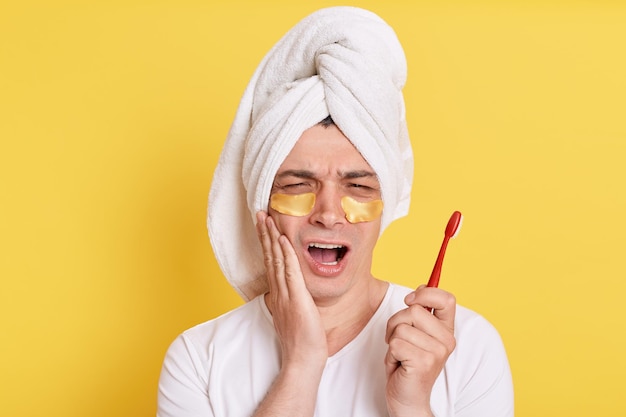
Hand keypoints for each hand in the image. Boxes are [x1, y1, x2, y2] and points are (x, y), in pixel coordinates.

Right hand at [255, 211, 327, 368]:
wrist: (303, 360)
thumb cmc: (301, 342)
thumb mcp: (292, 316)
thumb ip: (288, 301)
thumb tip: (285, 293)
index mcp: (278, 294)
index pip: (270, 263)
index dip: (266, 243)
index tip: (263, 226)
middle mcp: (278, 292)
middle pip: (269, 257)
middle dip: (264, 234)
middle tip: (259, 214)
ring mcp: (286, 295)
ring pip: (276, 260)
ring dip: (271, 238)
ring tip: (266, 219)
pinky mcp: (296, 299)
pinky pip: (290, 272)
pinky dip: (286, 254)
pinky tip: (283, 239)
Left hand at [384, 286, 456, 416]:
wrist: (407, 399)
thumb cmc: (407, 364)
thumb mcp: (416, 334)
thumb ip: (421, 312)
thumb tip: (421, 287)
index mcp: (446, 330)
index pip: (447, 299)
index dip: (426, 293)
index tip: (410, 299)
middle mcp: (446, 340)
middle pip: (413, 310)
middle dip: (395, 322)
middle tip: (397, 340)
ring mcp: (437, 352)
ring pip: (401, 327)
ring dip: (391, 340)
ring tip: (399, 355)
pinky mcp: (424, 362)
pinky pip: (395, 343)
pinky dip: (390, 353)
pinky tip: (399, 364)